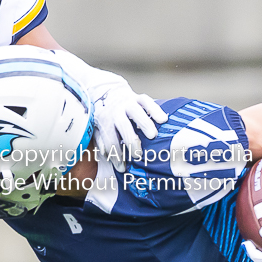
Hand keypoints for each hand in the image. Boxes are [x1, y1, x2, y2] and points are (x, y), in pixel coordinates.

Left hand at [51, 50, 167, 170]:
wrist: (109, 93)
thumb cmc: (106, 117)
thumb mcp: (98, 129)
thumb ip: (102, 141)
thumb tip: (106, 154)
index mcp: (104, 121)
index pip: (110, 140)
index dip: (115, 155)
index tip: (122, 168)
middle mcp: (116, 111)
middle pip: (123, 126)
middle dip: (130, 140)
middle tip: (138, 154)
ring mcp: (128, 103)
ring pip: (136, 112)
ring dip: (145, 124)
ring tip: (153, 136)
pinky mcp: (138, 97)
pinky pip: (147, 101)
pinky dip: (155, 110)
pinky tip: (163, 120)